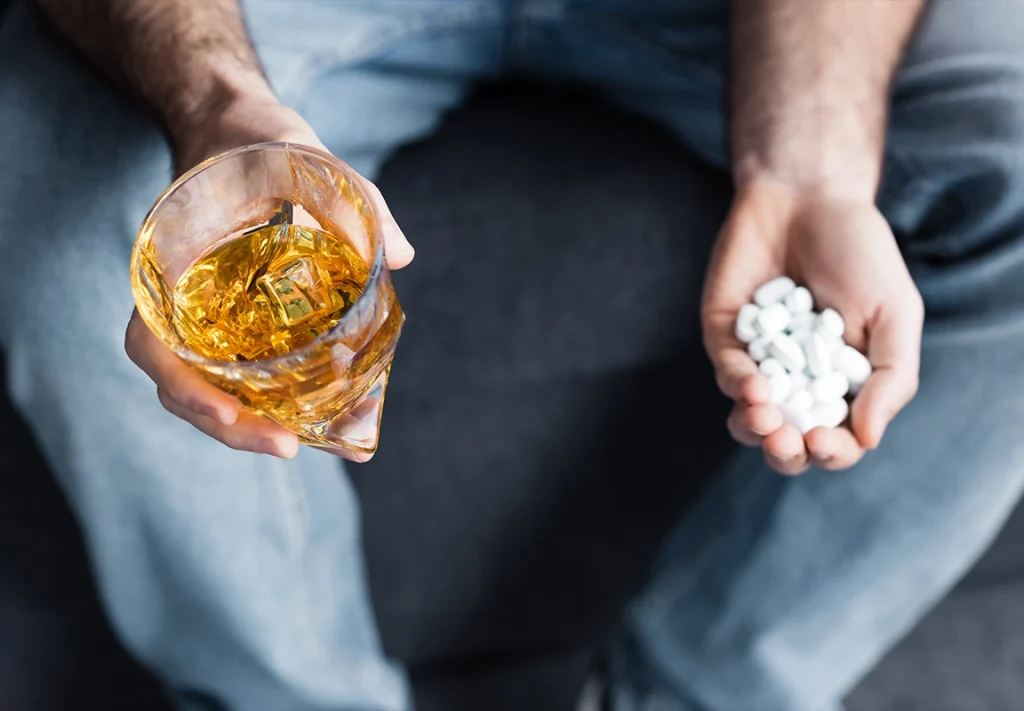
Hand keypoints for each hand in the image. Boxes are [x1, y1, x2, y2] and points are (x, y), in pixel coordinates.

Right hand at [125, 95, 413, 459]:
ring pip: (204, 384)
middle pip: (178, 381)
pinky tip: (314, 409)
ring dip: (247, 421)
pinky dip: (265, 394)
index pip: (150, 339)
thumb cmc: (255, 141)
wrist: (229, 129)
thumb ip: (350, 197)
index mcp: (171, 261)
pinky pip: (233, 365)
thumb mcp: (302, 155)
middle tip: (288, 447)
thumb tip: (401, 257)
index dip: (183, 386)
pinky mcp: (227, 316)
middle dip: (228, 425)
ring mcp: (199, 310)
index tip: (229, 414)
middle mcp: (175, 296)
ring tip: (305, 442)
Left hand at [701, 176, 923, 474]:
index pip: (836, 440)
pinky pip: (727, 371)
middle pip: (786, 442)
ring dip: (754, 427)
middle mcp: (799, 382)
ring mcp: (759, 362)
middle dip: (785, 453)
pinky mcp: (725, 337)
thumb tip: (868, 438)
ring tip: (766, 414)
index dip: (832, 452)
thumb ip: (891, 378)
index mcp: (844, 386)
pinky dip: (738, 383)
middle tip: (789, 441)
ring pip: (746, 419)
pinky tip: (753, 382)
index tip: (826, 442)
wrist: (810, 198)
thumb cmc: (860, 254)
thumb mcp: (895, 314)